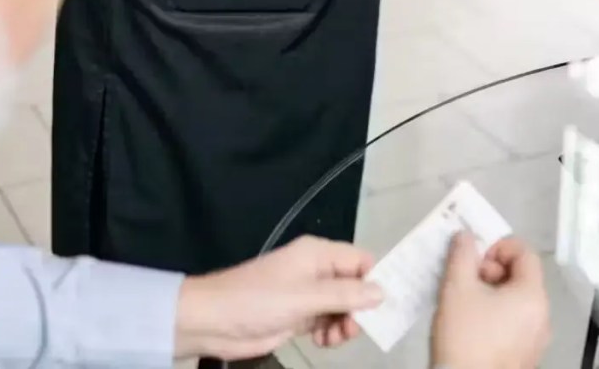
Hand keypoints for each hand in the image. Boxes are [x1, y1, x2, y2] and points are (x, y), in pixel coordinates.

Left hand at [174, 236, 383, 360]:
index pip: (360, 260)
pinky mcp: (298, 316)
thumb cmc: (258, 300)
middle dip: (360, 308)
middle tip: (354, 328)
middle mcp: (315, 271)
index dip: (374, 279)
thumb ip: (344, 294)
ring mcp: (306, 295)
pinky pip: (327, 322)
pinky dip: (331, 333)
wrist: (213, 321)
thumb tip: (382, 291)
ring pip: (343, 307)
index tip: (385, 306)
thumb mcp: (304, 296)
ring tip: (336, 339)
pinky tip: (323, 343)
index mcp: (317, 254)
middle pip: (355, 286)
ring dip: (345, 324)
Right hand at [431, 233, 550, 368]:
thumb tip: (466, 235)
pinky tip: (471, 324)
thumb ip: (462, 254)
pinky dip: (495, 313)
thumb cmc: (465, 334)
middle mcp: (543, 316)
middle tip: (464, 279)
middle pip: (521, 277)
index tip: (473, 258)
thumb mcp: (456, 288)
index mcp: (532, 296)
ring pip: (516, 300)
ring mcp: (536, 339)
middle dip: (490, 270)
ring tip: (463, 301)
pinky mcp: (525, 356)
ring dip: (490, 291)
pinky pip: (514, 322)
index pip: (526, 253)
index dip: (498, 246)